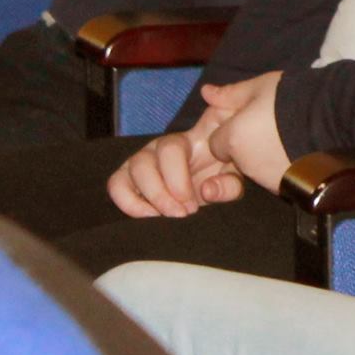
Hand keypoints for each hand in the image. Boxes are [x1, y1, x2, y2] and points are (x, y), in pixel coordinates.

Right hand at [105, 96, 236, 217]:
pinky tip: (152, 217)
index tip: (193, 203)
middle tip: (184, 213)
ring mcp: (146, 158)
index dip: (176, 178)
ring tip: (170, 217)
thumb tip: (205, 191)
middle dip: (162, 193)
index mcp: (191, 137)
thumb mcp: (238, 178)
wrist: (222, 179)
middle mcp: (163, 145)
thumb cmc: (229, 174)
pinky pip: (116, 185)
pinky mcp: (132, 176)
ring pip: (130, 171)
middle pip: (144, 161)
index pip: (171, 148)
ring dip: (149, 199)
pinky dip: (129, 204)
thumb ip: (229, 183)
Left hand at [204, 72, 290, 194]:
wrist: (331, 119)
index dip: (230, 131)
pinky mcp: (287, 189)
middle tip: (270, 128)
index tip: (248, 121)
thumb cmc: (290, 99)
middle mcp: (245, 164)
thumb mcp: (259, 87)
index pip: (216, 144)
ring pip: (256, 170)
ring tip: (288, 139)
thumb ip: (230, 94)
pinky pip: (277, 178)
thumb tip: (205, 92)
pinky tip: (300, 153)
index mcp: (233, 139)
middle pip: (237, 158)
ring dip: (265, 158)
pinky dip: (283, 168)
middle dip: (247, 146)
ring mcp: (266, 179)